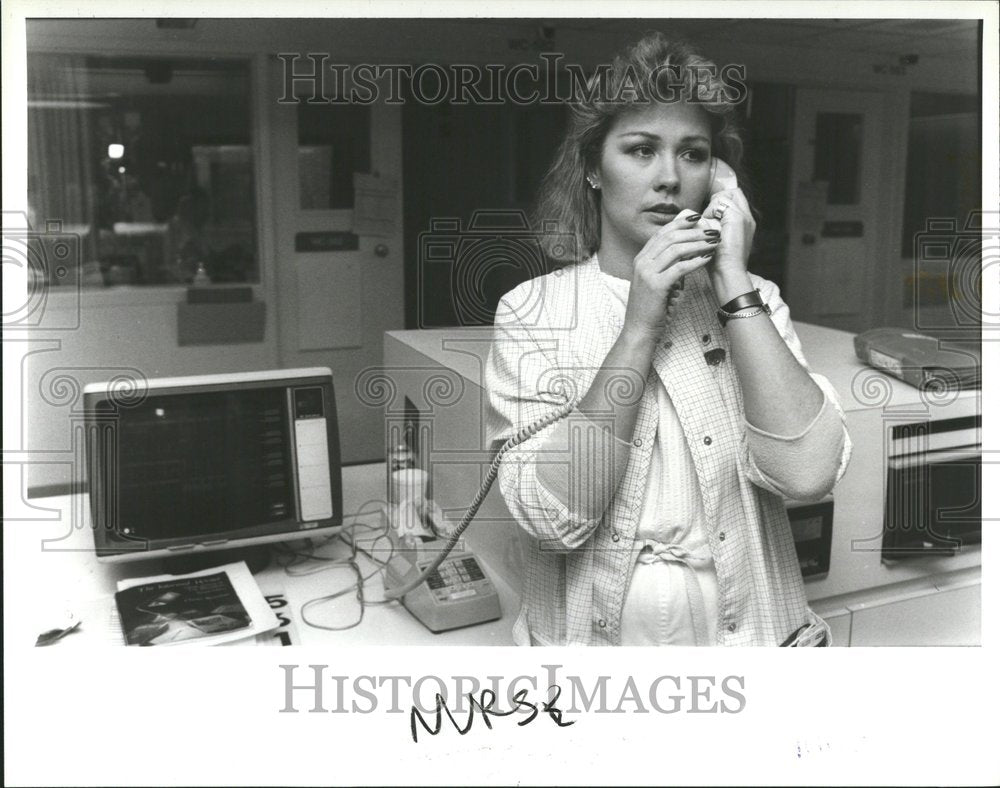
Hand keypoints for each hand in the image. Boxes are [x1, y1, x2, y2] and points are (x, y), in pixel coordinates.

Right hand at [622, 209, 718, 341]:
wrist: (639, 329)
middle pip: (670, 237)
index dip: (680, 223)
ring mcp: (647, 273)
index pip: (662, 233)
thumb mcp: (655, 281)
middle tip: (712, 230)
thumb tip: (686, 251)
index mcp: (641, 259)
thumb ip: (666, 265)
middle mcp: (642, 262)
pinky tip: (707, 258)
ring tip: (714, 242)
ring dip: (698, 243)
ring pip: (676, 249)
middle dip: (693, 231)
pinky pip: (680, 267)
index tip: (697, 217)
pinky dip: (696, 261)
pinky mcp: (656, 286)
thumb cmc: (651, 307)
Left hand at [702, 187, 755, 278]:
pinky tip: (708, 226)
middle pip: (734, 192)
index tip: (709, 216)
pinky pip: (720, 202)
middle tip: (708, 217)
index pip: (736, 199)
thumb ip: (715, 228)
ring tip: (707, 224)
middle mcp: (748, 217)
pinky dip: (710, 211)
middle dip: (717, 199)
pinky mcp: (737, 218)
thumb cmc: (719, 262)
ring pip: (725, 196)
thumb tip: (700, 220)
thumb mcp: (718, 241)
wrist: (728, 272)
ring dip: (712, 207)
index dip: (720, 202)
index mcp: (745, 223)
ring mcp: (744, 216)